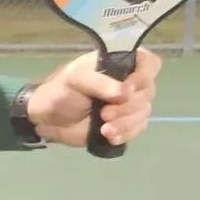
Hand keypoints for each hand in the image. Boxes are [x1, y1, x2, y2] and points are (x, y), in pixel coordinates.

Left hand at [23, 46, 159, 147]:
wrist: (50, 119)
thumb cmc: (62, 90)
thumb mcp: (76, 79)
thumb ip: (99, 82)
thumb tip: (125, 93)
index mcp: (121, 62)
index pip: (149, 63)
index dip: (144, 75)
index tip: (129, 88)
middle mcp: (130, 81)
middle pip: (148, 92)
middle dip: (127, 106)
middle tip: (104, 113)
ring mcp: (130, 103)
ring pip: (143, 112)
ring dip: (125, 123)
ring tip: (104, 129)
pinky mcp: (126, 123)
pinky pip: (138, 128)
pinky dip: (125, 134)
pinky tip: (109, 137)